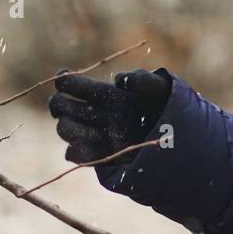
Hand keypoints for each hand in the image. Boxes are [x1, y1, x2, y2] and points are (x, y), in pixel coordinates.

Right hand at [47, 67, 171, 164]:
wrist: (173, 142)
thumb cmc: (166, 109)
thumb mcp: (159, 89)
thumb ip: (142, 79)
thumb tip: (119, 79)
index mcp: (103, 94)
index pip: (70, 83)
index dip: (63, 79)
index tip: (63, 78)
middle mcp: (93, 113)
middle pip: (59, 105)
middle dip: (60, 104)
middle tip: (67, 106)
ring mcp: (92, 135)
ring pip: (64, 128)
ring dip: (72, 128)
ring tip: (96, 132)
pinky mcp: (96, 156)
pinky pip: (74, 154)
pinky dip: (78, 151)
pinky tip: (94, 147)